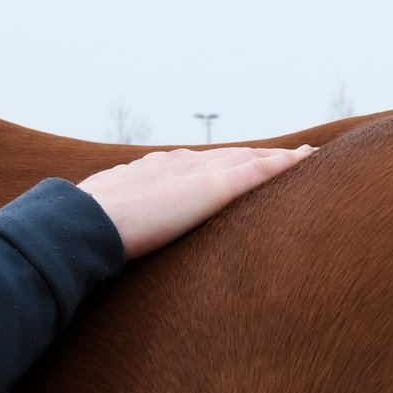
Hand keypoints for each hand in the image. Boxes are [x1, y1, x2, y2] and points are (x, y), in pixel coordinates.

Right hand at [77, 145, 316, 260]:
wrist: (87, 222)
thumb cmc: (88, 228)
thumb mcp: (106, 218)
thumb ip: (120, 220)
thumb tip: (111, 237)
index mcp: (154, 169)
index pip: (197, 163)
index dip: (221, 163)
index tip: (236, 164)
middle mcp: (179, 163)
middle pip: (228, 155)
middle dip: (255, 155)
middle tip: (283, 156)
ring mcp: (196, 172)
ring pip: (249, 158)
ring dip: (277, 157)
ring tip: (303, 156)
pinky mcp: (212, 187)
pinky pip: (259, 170)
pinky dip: (284, 164)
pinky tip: (305, 159)